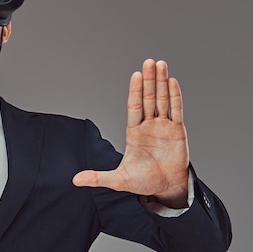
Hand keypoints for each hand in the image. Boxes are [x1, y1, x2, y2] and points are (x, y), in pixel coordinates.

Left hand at [73, 59, 189, 207]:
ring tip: (161, 64)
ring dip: (161, 82)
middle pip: (148, 98)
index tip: (136, 75)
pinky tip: (172, 81)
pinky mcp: (178, 132)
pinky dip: (175, 96)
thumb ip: (97, 177)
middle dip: (149, 80)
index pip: (134, 106)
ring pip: (162, 100)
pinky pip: (176, 110)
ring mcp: (164, 127)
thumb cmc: (143, 183)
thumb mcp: (117, 180)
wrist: (166, 189)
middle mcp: (148, 126)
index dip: (135, 90)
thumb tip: (75, 180)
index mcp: (134, 133)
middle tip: (148, 62)